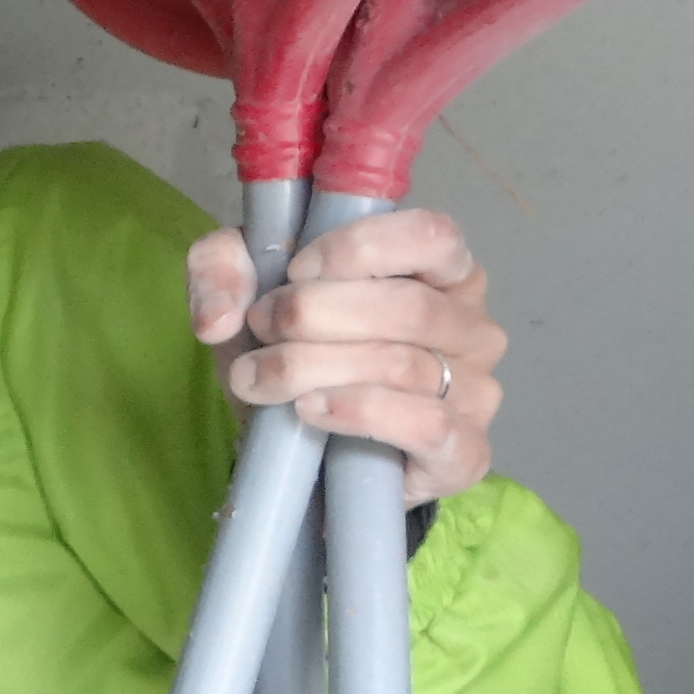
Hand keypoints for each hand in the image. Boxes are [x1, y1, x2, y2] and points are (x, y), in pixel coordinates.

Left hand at [187, 208, 504, 503]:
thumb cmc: (294, 358)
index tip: (294, 272)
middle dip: (315, 314)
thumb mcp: (244, 294)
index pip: (431, 236)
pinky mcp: (465, 454)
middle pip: (408, 306)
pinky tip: (310, 410)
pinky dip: (358, 413)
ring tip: (259, 377)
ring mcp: (476, 392)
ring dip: (312, 367)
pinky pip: (426, 425)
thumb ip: (221, 268)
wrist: (300, 457)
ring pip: (403, 366)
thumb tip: (217, 317)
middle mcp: (471, 327)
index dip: (357, 249)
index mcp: (441, 272)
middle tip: (261, 329)